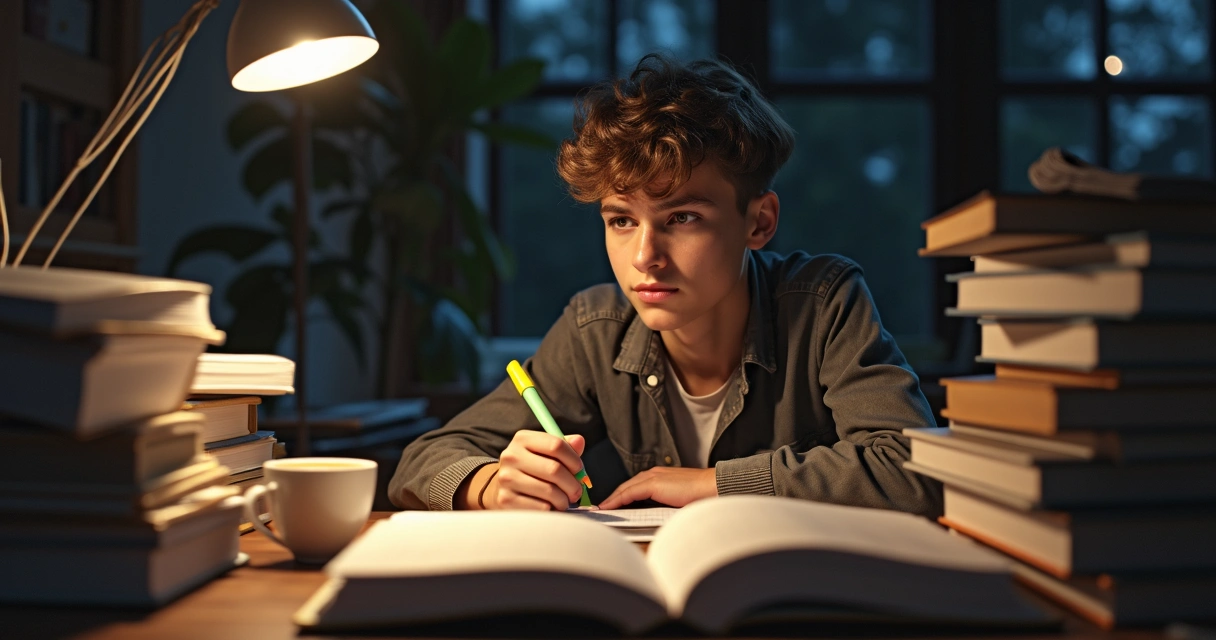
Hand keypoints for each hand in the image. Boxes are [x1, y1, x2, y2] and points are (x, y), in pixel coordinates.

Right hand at [490, 431, 587, 510]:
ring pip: (550, 491)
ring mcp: (507, 478)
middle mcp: (511, 456)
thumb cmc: (532, 468)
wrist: (503, 487)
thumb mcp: (545, 452)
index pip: (556, 445)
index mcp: (523, 439)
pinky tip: (549, 506)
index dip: (574, 459)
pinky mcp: (506, 500)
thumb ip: (565, 446)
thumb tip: (579, 441)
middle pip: (554, 469)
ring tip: (563, 500)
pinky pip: (541, 508)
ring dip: (564, 500)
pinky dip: (551, 510)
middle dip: (573, 484)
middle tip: (576, 491)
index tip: (579, 470)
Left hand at [598, 467, 717, 509]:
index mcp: (660, 476)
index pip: (634, 487)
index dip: (621, 496)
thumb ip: (665, 503)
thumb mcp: (679, 500)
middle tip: (600, 509)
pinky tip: (608, 507)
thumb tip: (653, 516)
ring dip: (612, 499)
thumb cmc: (702, 496)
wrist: (714, 487)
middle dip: (612, 497)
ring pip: (625, 488)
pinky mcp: (653, 483)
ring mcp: (653, 477)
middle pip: (626, 486)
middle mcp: (654, 473)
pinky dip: (616, 500)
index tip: (610, 506)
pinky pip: (629, 493)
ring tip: (601, 510)